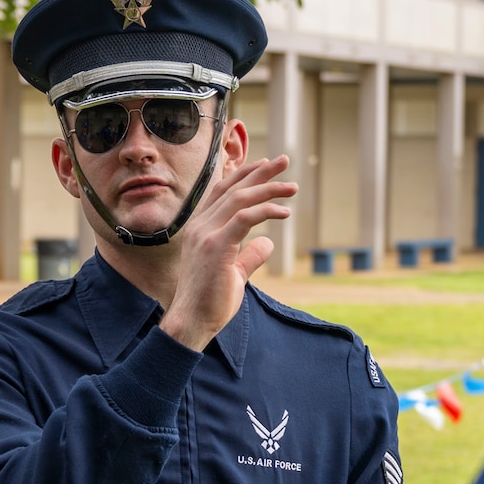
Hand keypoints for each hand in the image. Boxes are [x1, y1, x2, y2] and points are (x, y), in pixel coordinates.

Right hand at [160, 155, 296, 351]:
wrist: (190, 323)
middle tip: (284, 161)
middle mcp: (200, 226)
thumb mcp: (234, 273)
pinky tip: (284, 213)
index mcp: (199, 228)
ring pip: (240, 199)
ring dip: (268, 188)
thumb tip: (268, 243)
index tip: (264, 166)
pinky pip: (245, 218)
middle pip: (232, 188)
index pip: (222, 191)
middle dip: (260, 172)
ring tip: (292, 186)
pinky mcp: (216, 247)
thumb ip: (249, 256)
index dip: (243, 175)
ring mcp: (206, 235)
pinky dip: (266, 210)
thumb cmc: (209, 302)